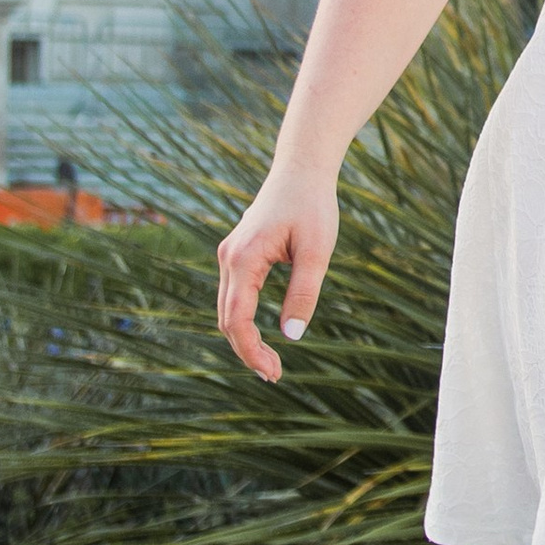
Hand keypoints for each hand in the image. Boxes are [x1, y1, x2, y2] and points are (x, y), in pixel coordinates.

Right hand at [215, 167, 338, 380]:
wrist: (302, 169)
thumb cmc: (313, 206)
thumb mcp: (317, 251)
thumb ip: (304, 293)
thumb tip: (292, 336)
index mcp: (244, 257)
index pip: (236, 318)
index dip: (250, 351)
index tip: (272, 373)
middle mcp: (229, 257)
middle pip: (226, 319)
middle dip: (247, 351)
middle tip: (275, 375)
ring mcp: (230, 255)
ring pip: (227, 309)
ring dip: (244, 338)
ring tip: (272, 362)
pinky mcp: (238, 254)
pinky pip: (234, 296)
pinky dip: (243, 320)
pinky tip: (263, 335)